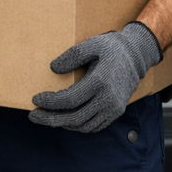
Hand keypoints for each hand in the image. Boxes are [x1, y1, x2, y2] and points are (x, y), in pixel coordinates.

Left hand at [30, 22, 162, 132]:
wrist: (137, 56)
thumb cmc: (112, 48)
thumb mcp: (91, 44)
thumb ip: (72, 56)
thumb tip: (53, 69)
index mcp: (100, 82)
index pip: (70, 100)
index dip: (50, 102)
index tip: (35, 100)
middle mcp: (108, 99)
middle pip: (75, 118)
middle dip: (51, 119)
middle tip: (34, 116)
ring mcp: (113, 108)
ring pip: (83, 126)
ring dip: (63, 124)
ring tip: (47, 118)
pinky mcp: (116, 112)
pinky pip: (94, 126)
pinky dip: (78, 126)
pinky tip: (66, 119)